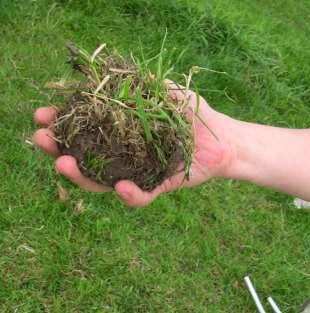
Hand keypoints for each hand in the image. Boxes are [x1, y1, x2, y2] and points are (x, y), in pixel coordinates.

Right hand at [33, 83, 235, 206]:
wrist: (224, 140)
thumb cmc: (196, 115)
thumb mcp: (171, 93)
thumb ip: (146, 86)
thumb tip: (116, 75)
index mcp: (122, 133)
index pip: (85, 130)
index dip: (62, 124)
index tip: (43, 114)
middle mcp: (125, 155)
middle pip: (85, 157)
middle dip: (59, 149)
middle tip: (41, 139)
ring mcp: (139, 173)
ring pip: (104, 182)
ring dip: (82, 176)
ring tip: (65, 163)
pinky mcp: (159, 187)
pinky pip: (141, 196)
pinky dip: (130, 194)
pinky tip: (120, 186)